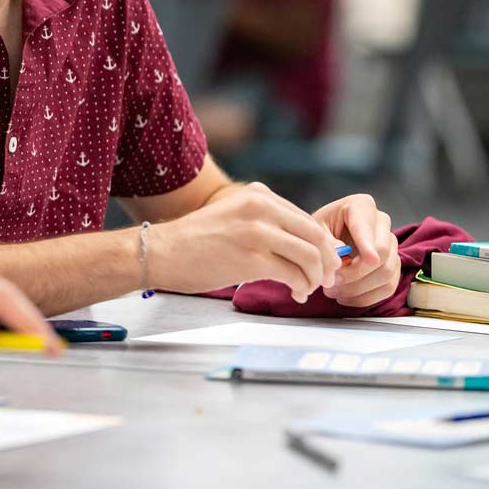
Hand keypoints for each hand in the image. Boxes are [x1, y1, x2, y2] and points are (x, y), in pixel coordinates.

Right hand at [151, 182, 342, 302]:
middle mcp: (261, 207)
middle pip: (315, 235)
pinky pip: (294, 275)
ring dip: (315, 277)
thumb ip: (266, 223)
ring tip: (307, 288)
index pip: (306, 219)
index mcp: (258, 195)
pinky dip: (301, 287)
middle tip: (325, 278)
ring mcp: (257, 232)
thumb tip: (305, 245)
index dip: (322, 244)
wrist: (161, 252)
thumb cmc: (195, 240)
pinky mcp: (252, 259)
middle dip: (327, 261)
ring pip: (310, 256)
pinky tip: (295, 293)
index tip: (324, 261)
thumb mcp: (234, 215)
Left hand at [313, 193, 398, 307]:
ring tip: (333, 291)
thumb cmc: (319, 230)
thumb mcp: (315, 229)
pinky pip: (388, 287)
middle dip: (356, 273)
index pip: (368, 228)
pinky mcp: (392, 266)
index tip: (370, 260)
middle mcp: (382, 223)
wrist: (325, 239)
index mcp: (362, 206)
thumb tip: (341, 257)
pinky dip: (365, 297)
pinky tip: (345, 297)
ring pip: (387, 273)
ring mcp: (391, 245)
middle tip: (332, 282)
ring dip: (359, 288)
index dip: (368, 245)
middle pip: (383, 253)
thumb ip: (326, 242)